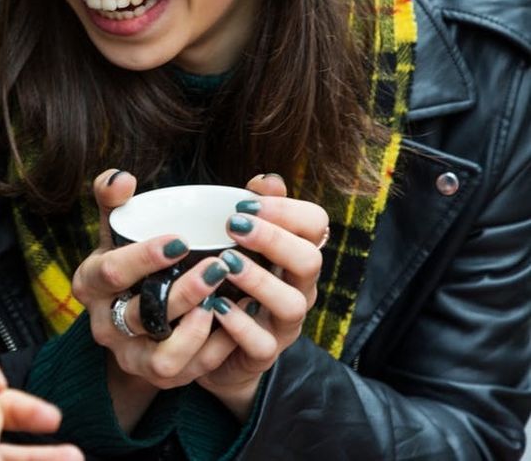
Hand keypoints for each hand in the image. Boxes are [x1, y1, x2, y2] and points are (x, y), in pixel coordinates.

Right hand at [71, 170, 237, 427]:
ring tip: (224, 301)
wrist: (131, 320)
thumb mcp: (114, 231)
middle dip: (180, 293)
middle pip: (139, 315)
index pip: (110, 273)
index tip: (178, 240)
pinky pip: (189, 372)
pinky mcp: (159, 377)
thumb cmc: (127, 263)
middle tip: (218, 266)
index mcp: (90, 283)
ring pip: (162, 356)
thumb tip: (122, 177)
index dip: (142, 258)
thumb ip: (113, 199)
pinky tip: (236, 320)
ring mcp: (131, 356)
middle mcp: (105, 325)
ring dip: (196, 331)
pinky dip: (215, 350)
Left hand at [193, 173, 325, 419]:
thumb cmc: (231, 283)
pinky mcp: (263, 354)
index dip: (287, 210)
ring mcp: (284, 324)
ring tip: (225, 264)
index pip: (316, 225)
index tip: (246, 202)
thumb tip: (267, 179)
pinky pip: (261, 343)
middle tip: (233, 225)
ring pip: (292, 304)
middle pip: (311, 261)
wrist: (217, 346)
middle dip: (273, 239)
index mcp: (296, 255)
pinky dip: (239, 323)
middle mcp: (299, 289)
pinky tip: (215, 305)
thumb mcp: (241, 245)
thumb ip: (256, 212)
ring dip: (258, 280)